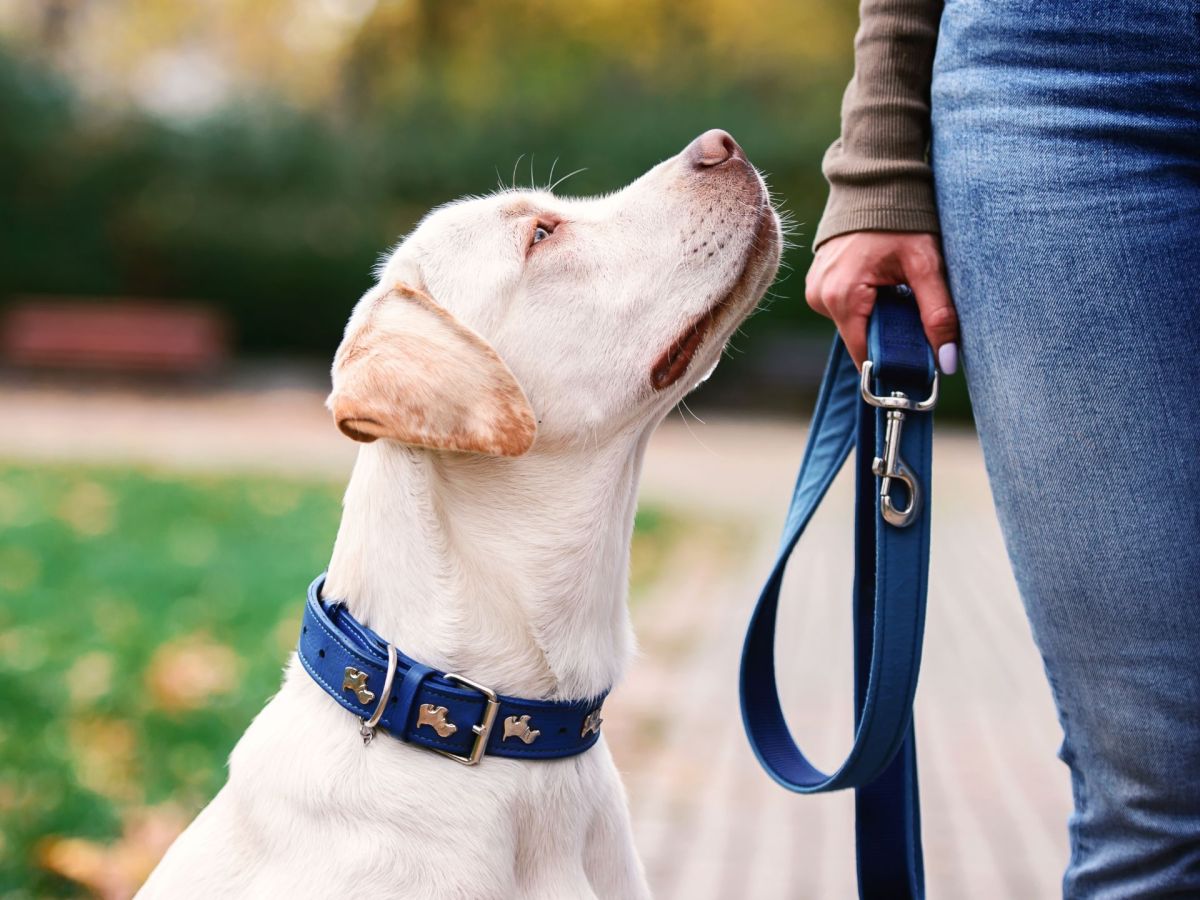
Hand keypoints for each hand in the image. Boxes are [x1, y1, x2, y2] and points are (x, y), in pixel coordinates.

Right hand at [805, 231, 958, 372]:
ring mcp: (816, 290)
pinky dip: (868, 305)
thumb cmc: (900, 219)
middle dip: (890, 336)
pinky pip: (846, 309)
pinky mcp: (818, 284)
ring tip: (899, 293)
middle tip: (918, 318)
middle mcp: (820, 297)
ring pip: (854, 325)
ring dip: (879, 318)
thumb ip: (938, 312)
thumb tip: (946, 360)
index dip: (892, 365)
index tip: (919, 368)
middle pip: (860, 339)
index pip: (865, 354)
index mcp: (842, 296)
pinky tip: (883, 285)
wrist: (874, 183)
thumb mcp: (926, 264)